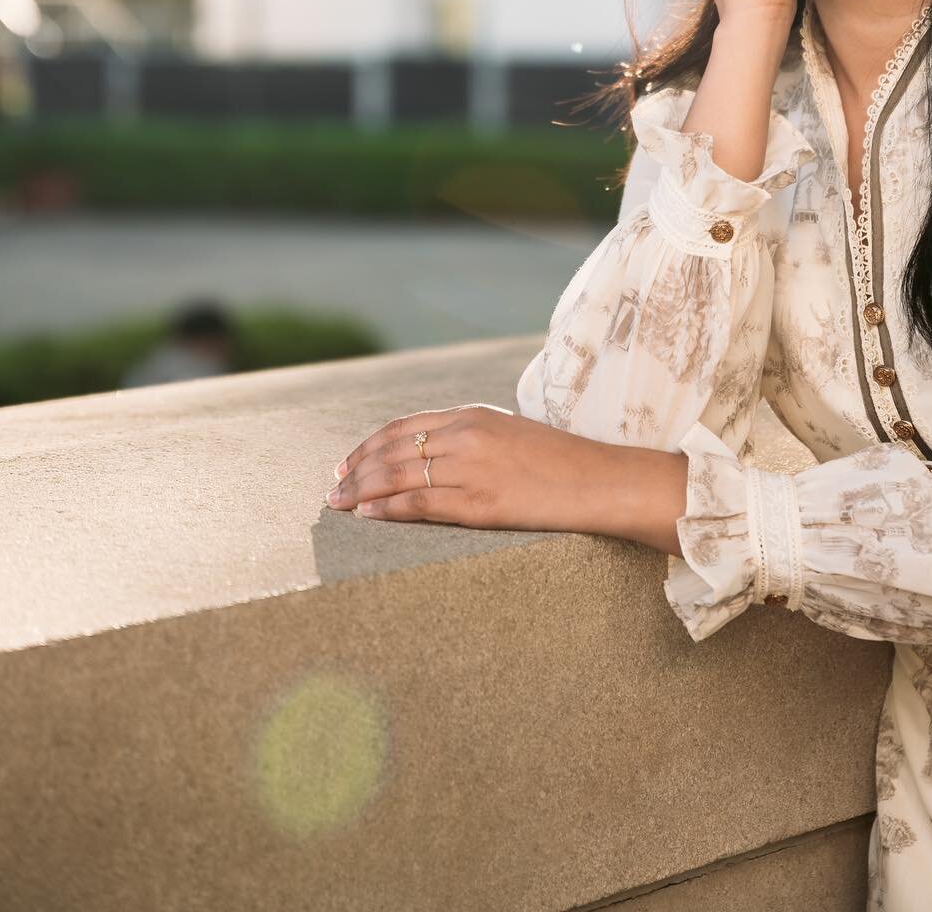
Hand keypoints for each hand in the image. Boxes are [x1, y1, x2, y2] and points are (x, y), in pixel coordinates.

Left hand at [326, 402, 619, 534]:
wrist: (599, 481)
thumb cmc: (561, 462)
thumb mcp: (511, 434)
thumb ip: (473, 438)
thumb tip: (435, 456)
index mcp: (473, 415)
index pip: (404, 426)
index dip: (369, 445)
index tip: (347, 461)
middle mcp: (466, 435)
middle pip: (393, 450)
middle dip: (356, 469)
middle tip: (332, 488)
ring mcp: (471, 468)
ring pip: (398, 476)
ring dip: (362, 491)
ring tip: (338, 506)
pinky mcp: (479, 503)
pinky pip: (420, 505)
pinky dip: (388, 510)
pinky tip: (367, 516)